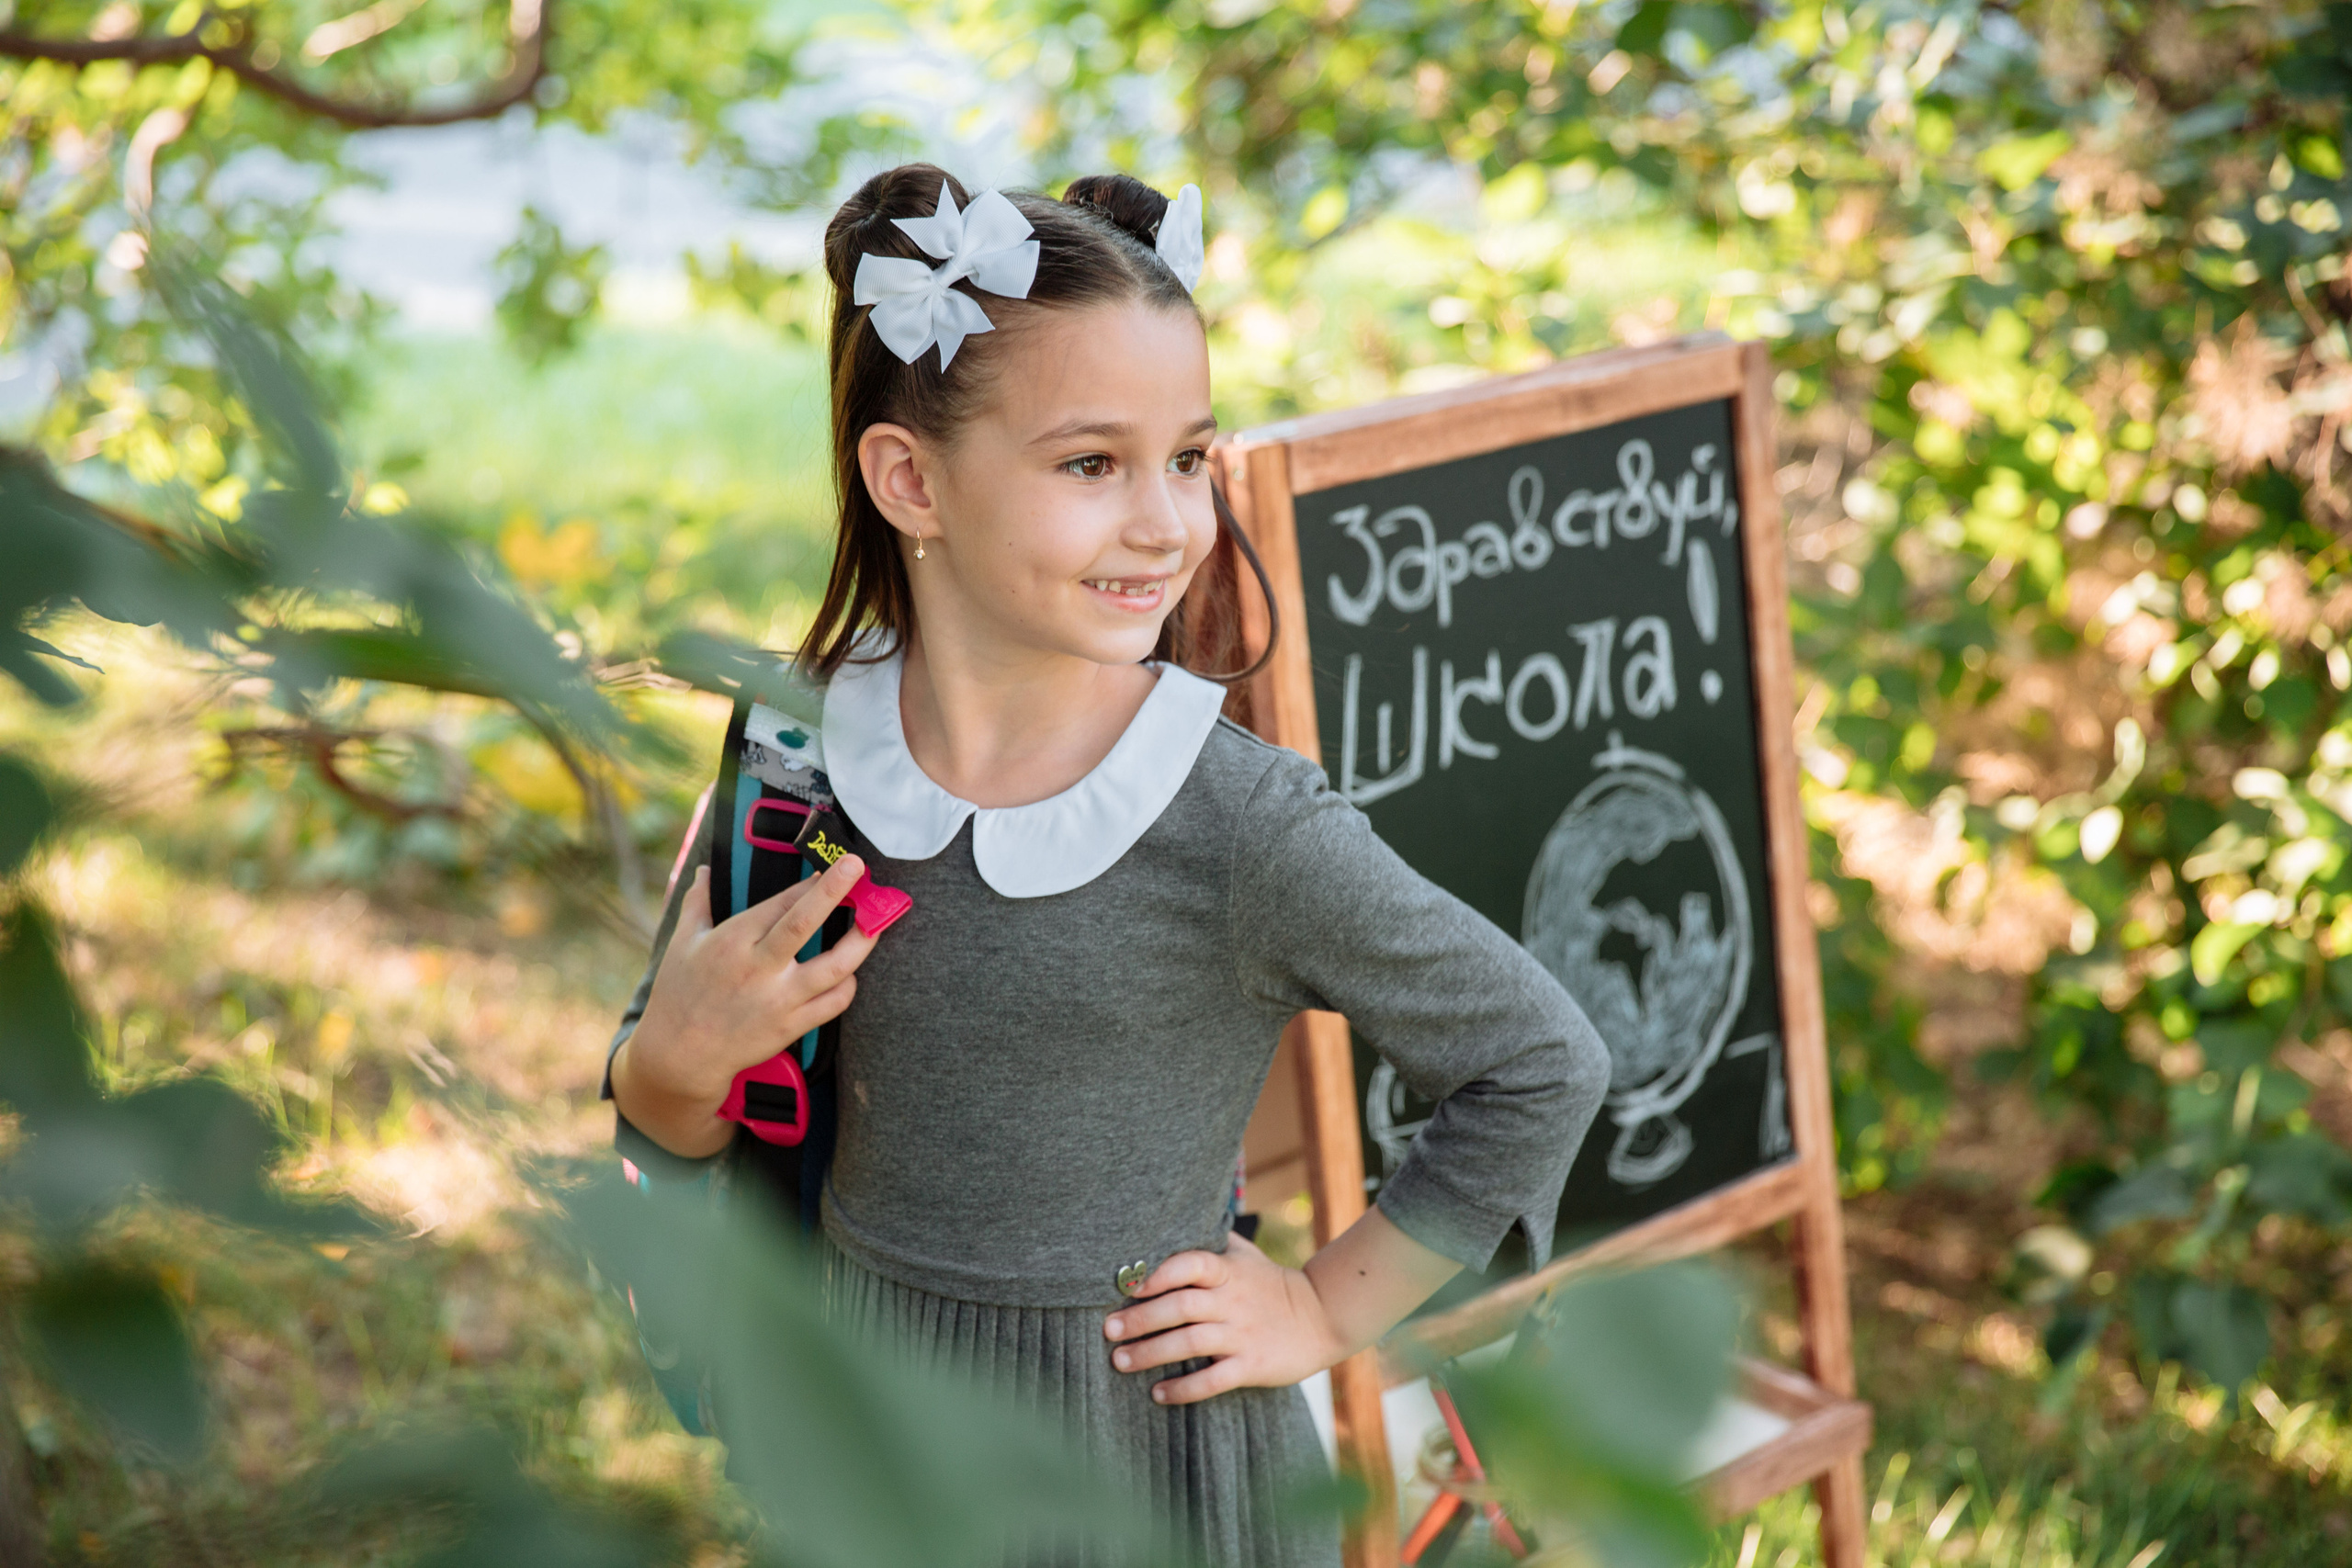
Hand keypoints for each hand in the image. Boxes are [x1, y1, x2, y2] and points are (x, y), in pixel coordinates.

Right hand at [613, 856, 877, 1149]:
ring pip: (834, 967)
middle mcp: (759, 968)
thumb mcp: (682, 943)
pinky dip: (849, 985)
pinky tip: (851, 971)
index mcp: (733, 941)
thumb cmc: (679, 995)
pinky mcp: (791, 1026)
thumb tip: (705, 870)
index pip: (780, 903)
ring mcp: (779, 999)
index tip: (832, 867)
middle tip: (856, 865)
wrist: (680, 1056)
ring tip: (876, 922)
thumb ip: (698, 903)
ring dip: (860, 942)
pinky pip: (834, 1004)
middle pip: (803, 924)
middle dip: (833, 891)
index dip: (810, 883)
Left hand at [1101, 1234, 1347, 1405]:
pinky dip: (1183, 1389)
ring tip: (1120, 1362)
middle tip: (1108, 1330)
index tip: (1128, 1286)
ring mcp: (1243, 1334)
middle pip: (1181, 1306)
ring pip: (1190, 1343)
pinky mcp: (1252, 1365)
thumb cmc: (1272, 1284)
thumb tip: (1169, 1223)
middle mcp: (1233, 1301)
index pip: (1191, 1264)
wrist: (1323, 1317)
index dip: (1159, 1273)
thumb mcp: (1246, 1255)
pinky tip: (1157, 1394)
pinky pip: (1213, 1380)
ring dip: (1151, 1354)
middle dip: (1141, 1319)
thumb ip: (1212, 1242)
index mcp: (1229, 1271)